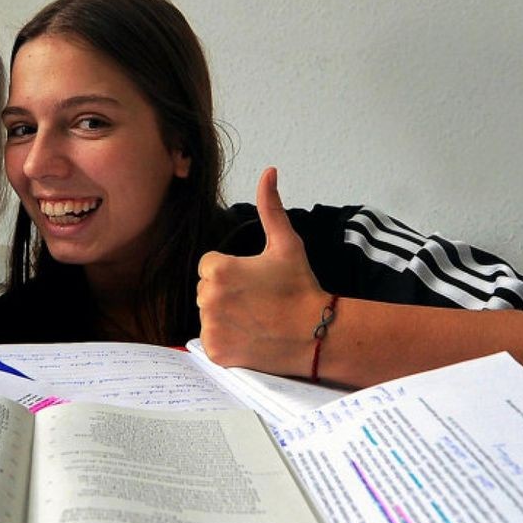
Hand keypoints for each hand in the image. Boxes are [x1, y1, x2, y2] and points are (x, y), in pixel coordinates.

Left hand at [197, 167, 330, 376]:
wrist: (316, 333)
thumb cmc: (300, 287)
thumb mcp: (287, 244)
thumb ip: (271, 207)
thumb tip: (269, 171)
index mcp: (216, 269)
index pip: (208, 267)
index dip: (232, 272)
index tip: (255, 282)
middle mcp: (206, 297)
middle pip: (206, 290)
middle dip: (226, 293)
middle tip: (258, 301)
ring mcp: (210, 327)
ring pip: (207, 315)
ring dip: (225, 316)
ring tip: (255, 318)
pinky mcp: (215, 351)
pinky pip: (211, 341)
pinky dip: (226, 341)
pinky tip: (250, 336)